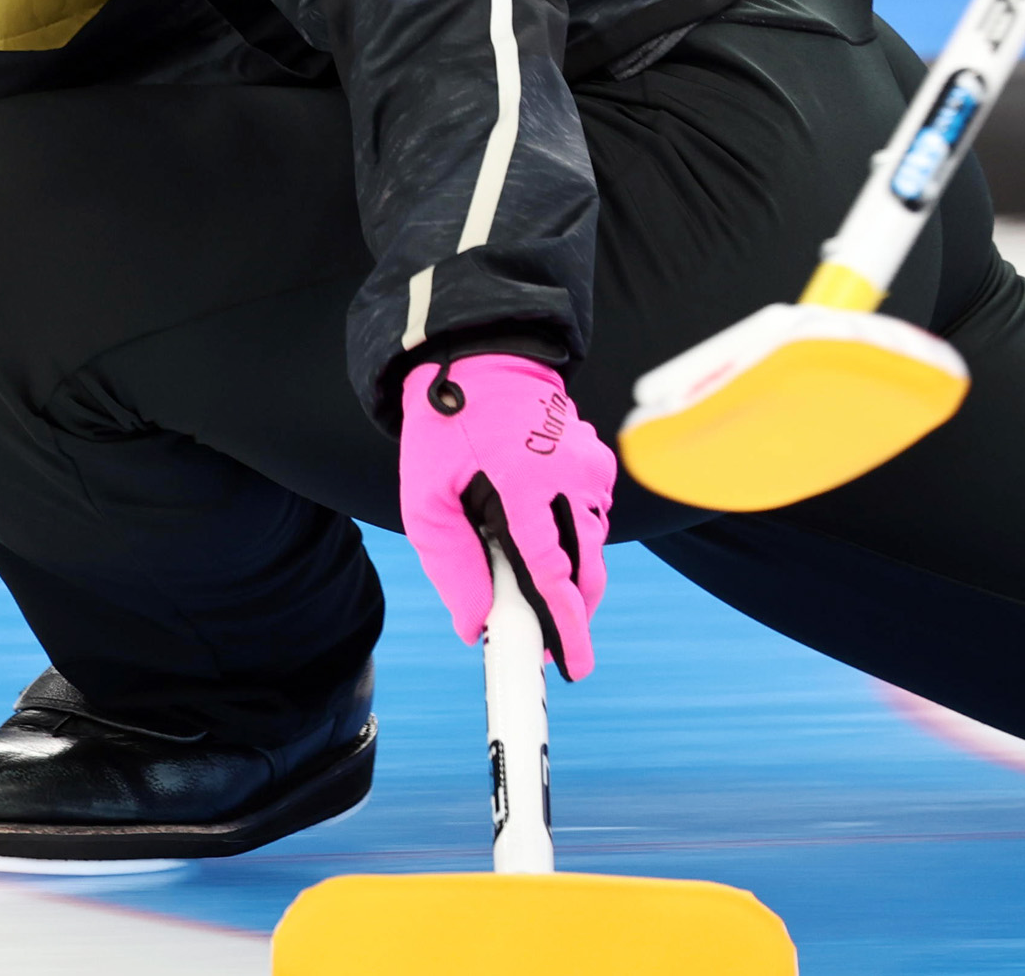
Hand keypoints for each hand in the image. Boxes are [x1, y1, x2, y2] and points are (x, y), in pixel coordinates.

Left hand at [397, 354, 614, 680]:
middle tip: (541, 637)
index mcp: (528, 481)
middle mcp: (573, 475)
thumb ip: (451, 562)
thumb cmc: (446, 426)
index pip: (553, 572)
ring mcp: (592, 467)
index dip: (564, 626)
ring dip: (565, 569)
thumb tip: (474, 625)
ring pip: (589, 547)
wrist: (480, 358)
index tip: (573, 665)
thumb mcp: (425, 494)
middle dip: (568, 609)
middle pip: (584, 569)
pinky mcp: (598, 462)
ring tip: (520, 562)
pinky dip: (568, 536)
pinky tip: (534, 523)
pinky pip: (589, 518)